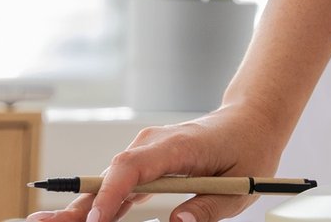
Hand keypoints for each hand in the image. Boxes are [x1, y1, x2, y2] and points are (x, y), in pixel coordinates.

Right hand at [28, 102, 285, 221]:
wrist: (253, 119)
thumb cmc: (250, 148)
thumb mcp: (243, 183)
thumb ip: (210, 207)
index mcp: (177, 145)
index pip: (133, 165)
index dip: (111, 192)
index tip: (97, 219)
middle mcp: (154, 145)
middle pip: (108, 176)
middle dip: (77, 204)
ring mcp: (146, 153)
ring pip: (107, 183)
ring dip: (80, 208)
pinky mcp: (146, 164)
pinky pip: (117, 186)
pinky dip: (98, 205)